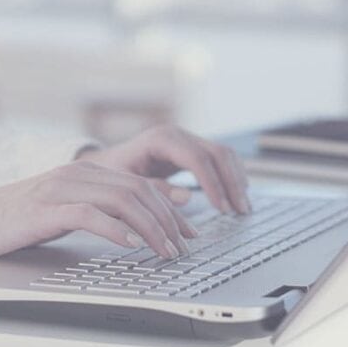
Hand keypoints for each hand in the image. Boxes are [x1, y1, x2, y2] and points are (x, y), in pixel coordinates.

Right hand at [0, 160, 197, 259]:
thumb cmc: (18, 220)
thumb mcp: (66, 209)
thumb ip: (101, 208)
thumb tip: (143, 220)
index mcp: (86, 171)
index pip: (140, 183)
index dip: (171, 207)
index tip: (190, 231)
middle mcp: (77, 172)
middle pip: (138, 190)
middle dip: (168, 220)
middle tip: (183, 247)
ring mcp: (61, 188)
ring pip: (122, 200)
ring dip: (150, 228)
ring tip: (165, 250)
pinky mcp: (45, 208)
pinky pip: (90, 215)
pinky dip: (115, 230)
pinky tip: (130, 246)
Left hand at [76, 124, 250, 214]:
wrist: (105, 163)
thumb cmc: (112, 174)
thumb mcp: (126, 184)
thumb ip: (155, 190)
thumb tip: (187, 197)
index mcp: (160, 140)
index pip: (196, 158)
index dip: (212, 183)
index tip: (221, 208)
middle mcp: (177, 135)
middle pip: (216, 153)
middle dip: (231, 183)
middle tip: (240, 211)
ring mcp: (186, 140)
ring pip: (223, 154)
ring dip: (236, 180)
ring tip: (242, 208)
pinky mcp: (191, 149)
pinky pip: (219, 159)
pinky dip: (231, 177)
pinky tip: (236, 197)